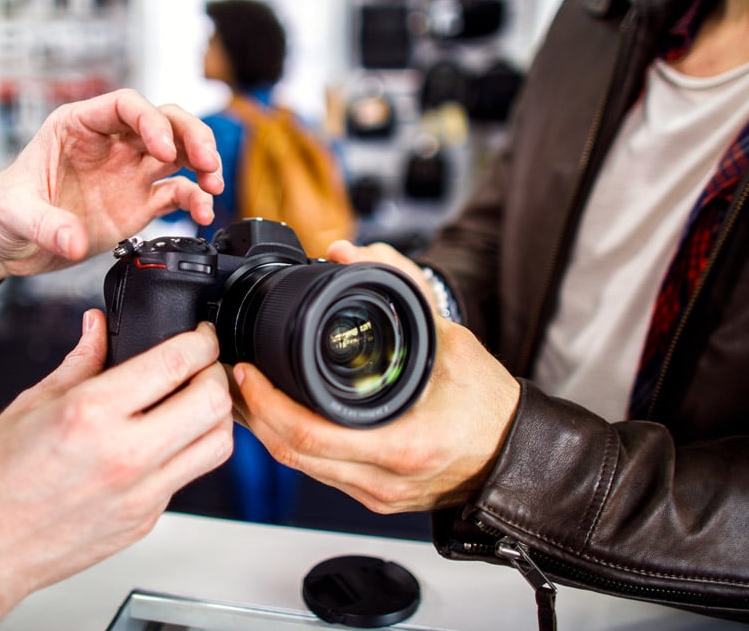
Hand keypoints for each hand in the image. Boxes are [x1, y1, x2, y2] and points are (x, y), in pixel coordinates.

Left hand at [0, 89, 223, 279]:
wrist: (0, 243)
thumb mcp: (12, 213)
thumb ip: (44, 225)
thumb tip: (73, 240)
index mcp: (77, 126)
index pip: (125, 105)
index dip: (150, 120)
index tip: (162, 147)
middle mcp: (109, 144)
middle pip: (163, 121)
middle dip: (190, 135)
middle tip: (206, 160)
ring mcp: (127, 173)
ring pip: (178, 152)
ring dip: (202, 163)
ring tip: (213, 183)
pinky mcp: (136, 203)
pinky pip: (175, 193)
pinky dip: (194, 200)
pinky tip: (202, 213)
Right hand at [0, 312, 232, 630]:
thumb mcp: (31, 403)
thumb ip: (80, 361)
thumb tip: (98, 326)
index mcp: (91, 414)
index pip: (175, 363)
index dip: (201, 340)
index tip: (200, 335)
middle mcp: (123, 455)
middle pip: (212, 402)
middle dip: (217, 372)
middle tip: (206, 363)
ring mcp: (140, 493)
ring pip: (217, 444)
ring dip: (217, 414)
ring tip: (197, 399)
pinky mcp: (146, 520)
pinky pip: (188, 476)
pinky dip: (188, 450)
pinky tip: (167, 438)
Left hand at [233, 242, 520, 514]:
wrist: (517, 455)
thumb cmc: (491, 405)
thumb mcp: (450, 338)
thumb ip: (402, 287)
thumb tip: (350, 252)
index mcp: (403, 445)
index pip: (310, 435)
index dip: (268, 403)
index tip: (248, 370)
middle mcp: (383, 479)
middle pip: (292, 455)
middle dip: (252, 414)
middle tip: (232, 375)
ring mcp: (376, 494)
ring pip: (300, 468)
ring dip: (265, 430)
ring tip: (244, 390)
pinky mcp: (373, 497)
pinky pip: (318, 472)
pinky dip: (291, 442)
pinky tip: (276, 416)